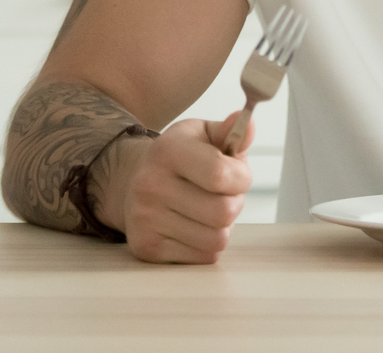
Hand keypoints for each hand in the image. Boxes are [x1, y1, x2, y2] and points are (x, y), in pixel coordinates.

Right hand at [112, 114, 253, 263]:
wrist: (133, 182)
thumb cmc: (179, 158)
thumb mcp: (202, 135)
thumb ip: (231, 131)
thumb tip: (249, 124)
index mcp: (168, 151)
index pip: (221, 175)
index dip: (242, 178)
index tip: (237, 174)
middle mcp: (151, 185)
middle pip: (223, 212)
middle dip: (234, 204)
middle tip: (222, 195)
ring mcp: (146, 219)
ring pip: (217, 239)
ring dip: (222, 227)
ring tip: (207, 210)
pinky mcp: (147, 248)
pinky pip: (203, 257)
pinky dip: (207, 245)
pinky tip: (193, 226)